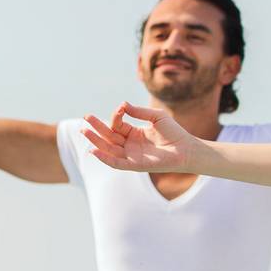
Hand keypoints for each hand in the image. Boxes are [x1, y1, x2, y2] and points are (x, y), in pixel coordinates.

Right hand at [81, 102, 200, 172]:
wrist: (186, 148)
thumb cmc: (174, 132)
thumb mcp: (156, 117)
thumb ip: (139, 112)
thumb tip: (123, 105)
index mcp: (134, 133)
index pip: (118, 125)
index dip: (116, 116)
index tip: (121, 108)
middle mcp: (130, 145)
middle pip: (109, 136)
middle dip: (97, 127)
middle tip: (86, 117)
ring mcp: (131, 156)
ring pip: (109, 149)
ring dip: (96, 141)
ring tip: (84, 131)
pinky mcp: (135, 165)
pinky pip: (116, 163)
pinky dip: (104, 158)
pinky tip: (94, 150)